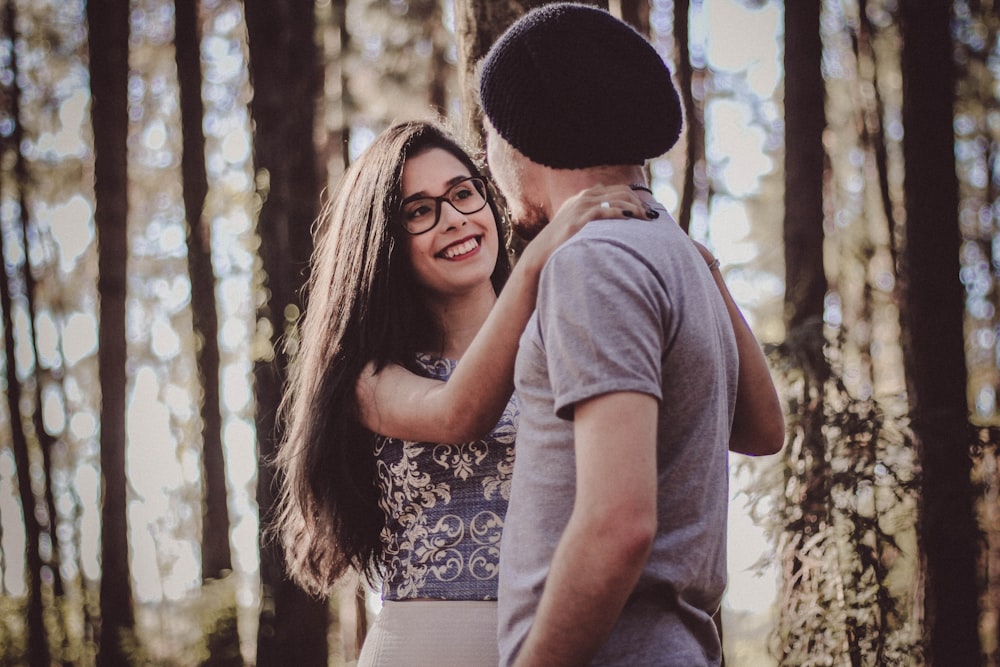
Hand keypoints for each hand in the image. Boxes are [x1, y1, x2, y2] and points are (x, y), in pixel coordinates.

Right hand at [519, 184, 654, 272]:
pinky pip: (604, 210)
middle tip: (650, 216)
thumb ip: (592, 214)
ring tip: (645, 219)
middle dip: (638, 202)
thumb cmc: (562, 242)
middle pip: (620, 192)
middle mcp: (583, 197)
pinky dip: (620, 213)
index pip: (618, 189)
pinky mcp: (578, 219)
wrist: (541, 254)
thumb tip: (611, 214)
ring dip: (634, 208)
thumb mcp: (577, 223)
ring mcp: (580, 207)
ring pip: (616, 199)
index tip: (646, 211)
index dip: (635, 198)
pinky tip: (630, 219)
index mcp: (585, 196)